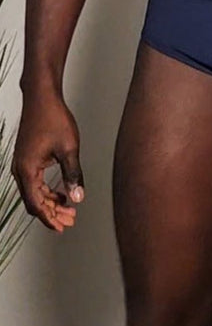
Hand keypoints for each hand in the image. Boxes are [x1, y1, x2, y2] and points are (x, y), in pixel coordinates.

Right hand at [11, 94, 84, 231]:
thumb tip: (77, 197)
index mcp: (27, 170)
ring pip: (34, 192)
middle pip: (34, 201)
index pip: (36, 204)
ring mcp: (22, 163)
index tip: (62, 227)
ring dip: (50, 201)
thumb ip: (73, 175)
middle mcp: (20, 169)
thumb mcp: (68, 149)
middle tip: (70, 220)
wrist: (42, 97)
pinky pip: (34, 181)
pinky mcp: (27, 157)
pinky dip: (47, 190)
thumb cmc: (53, 118)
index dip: (49, 218)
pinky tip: (61, 192)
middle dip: (52, 212)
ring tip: (69, 208)